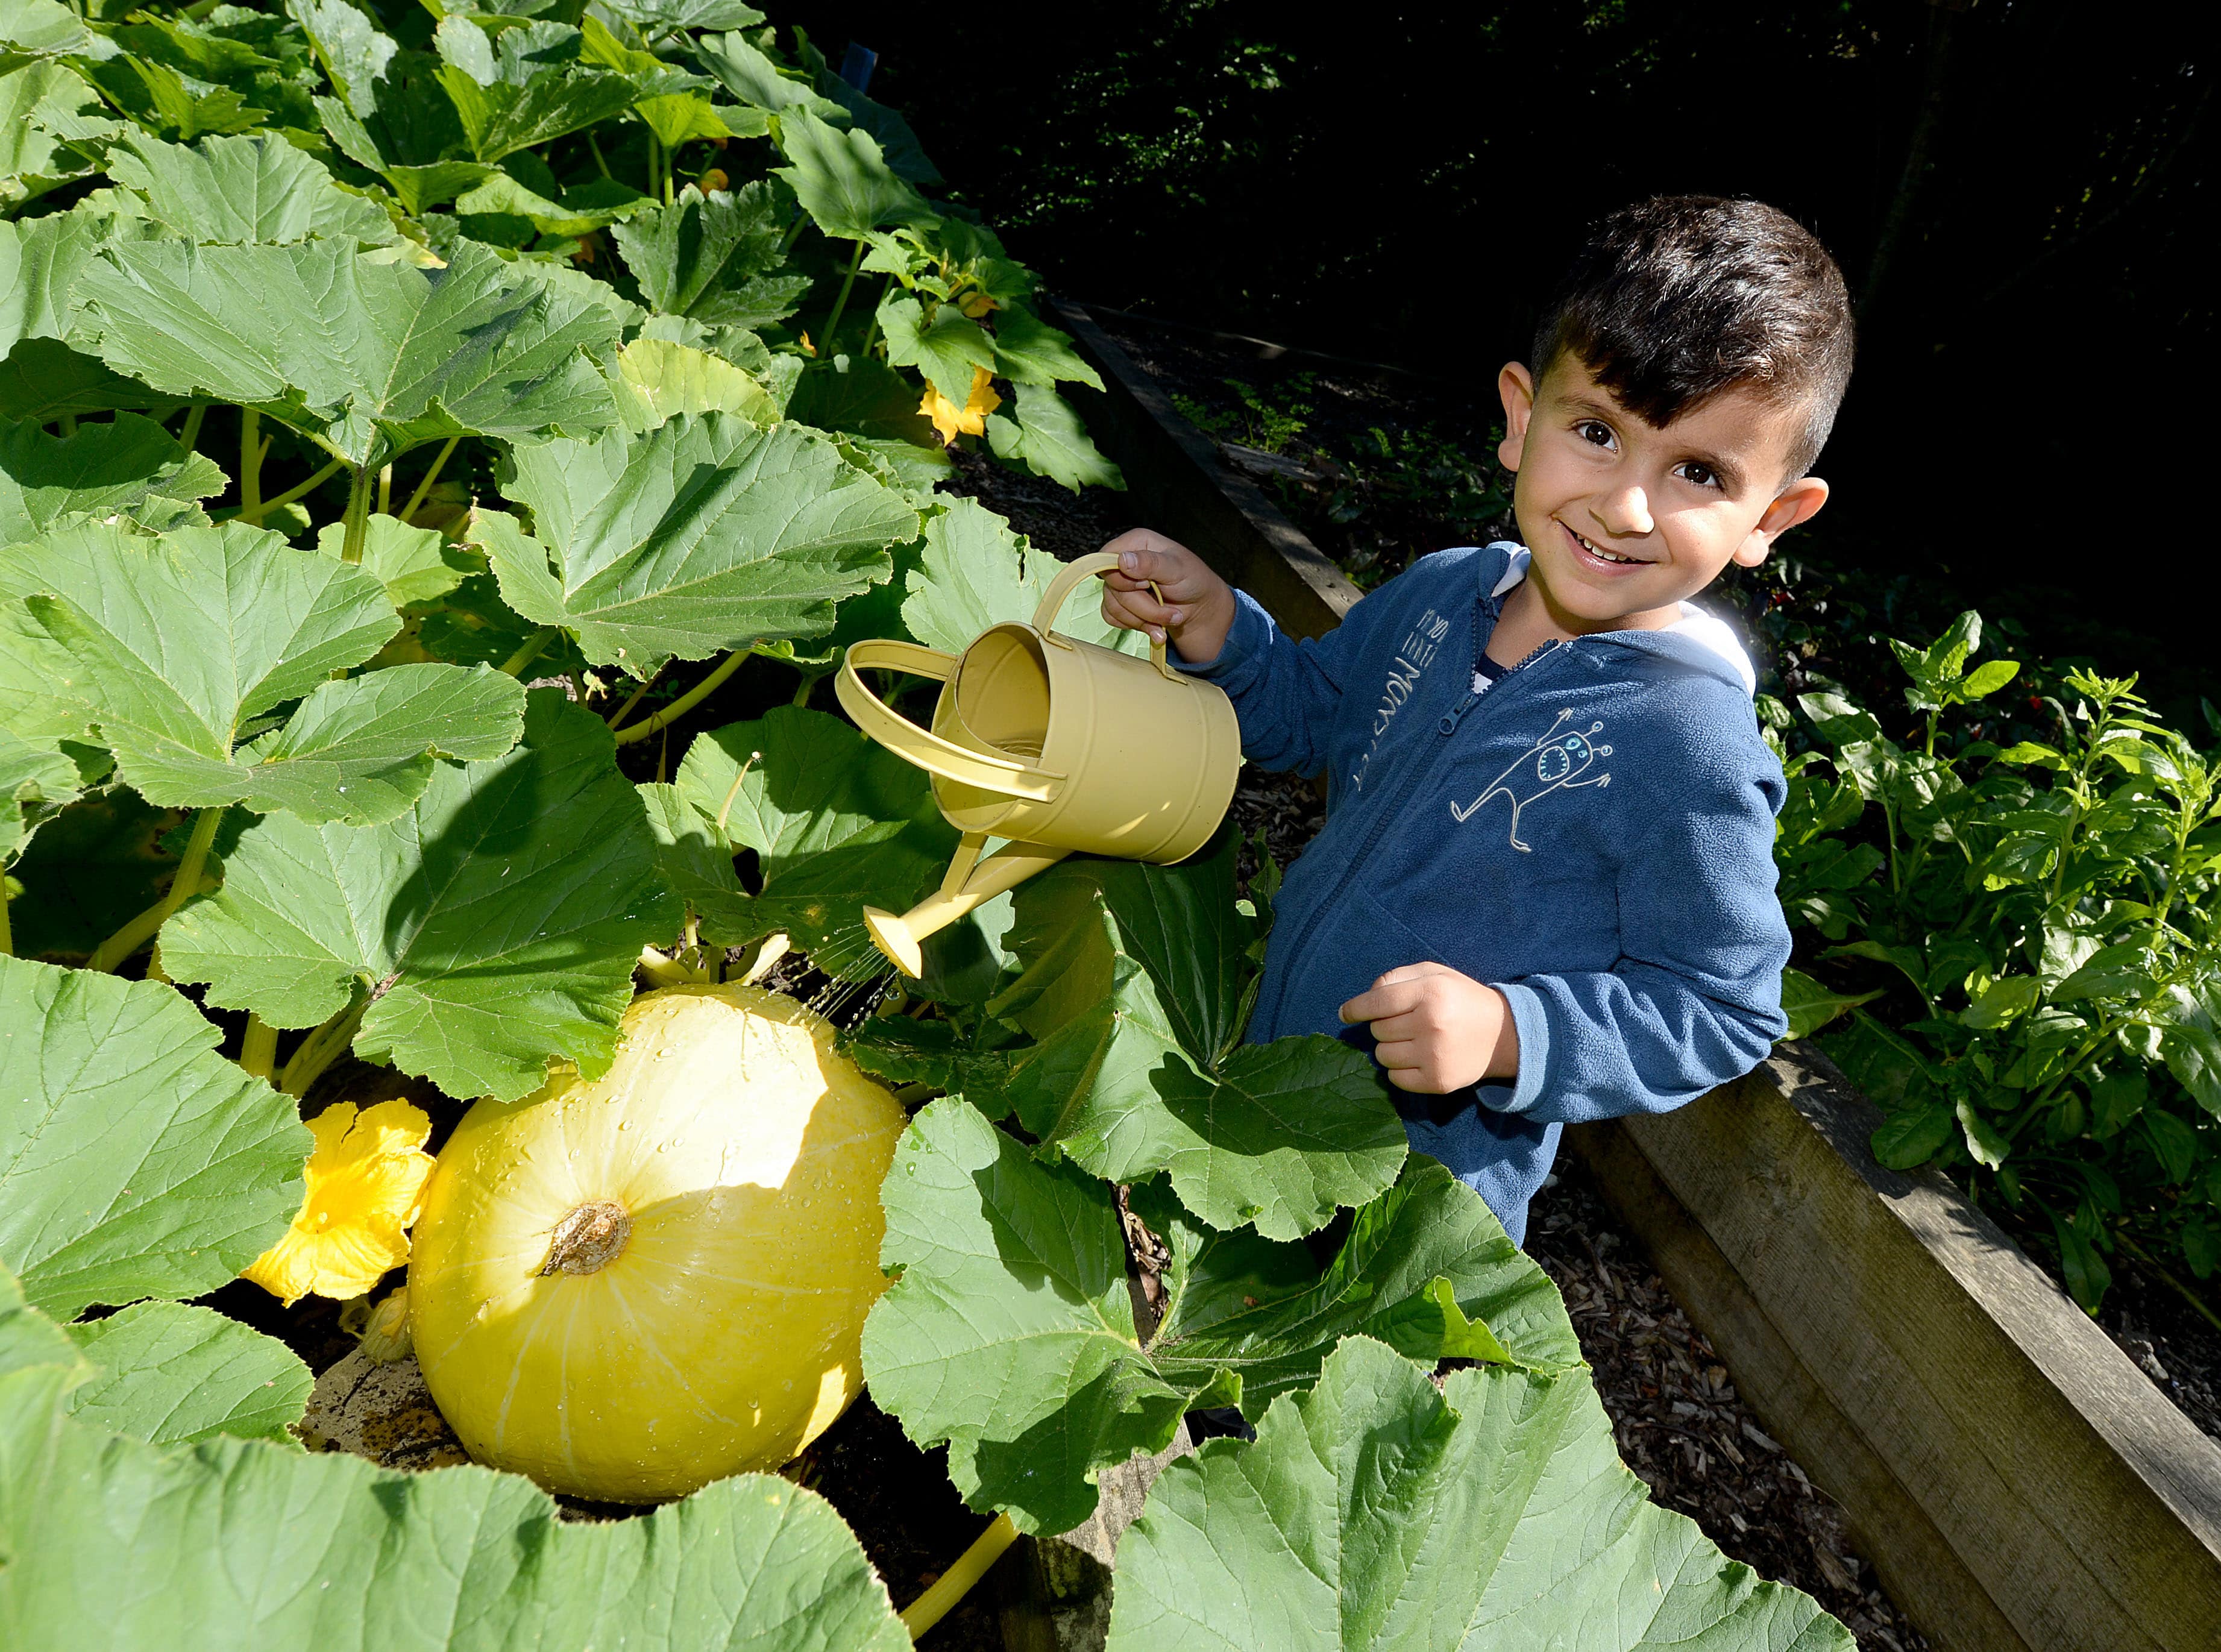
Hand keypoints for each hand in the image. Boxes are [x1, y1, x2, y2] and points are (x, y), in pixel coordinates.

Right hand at [1095, 529, 1237, 665]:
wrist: (1199, 607)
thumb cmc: (1193, 581)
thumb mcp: (1177, 569)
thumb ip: (1150, 563)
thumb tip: (1123, 560)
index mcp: (1137, 542)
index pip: (1107, 556)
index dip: (1122, 576)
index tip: (1147, 584)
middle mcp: (1125, 561)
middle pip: (1112, 587)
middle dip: (1143, 606)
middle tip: (1170, 610)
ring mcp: (1121, 584)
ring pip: (1113, 606)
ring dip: (1144, 619)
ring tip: (1169, 618)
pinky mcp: (1121, 604)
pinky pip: (1112, 618)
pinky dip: (1136, 625)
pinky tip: (1155, 626)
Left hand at [1339, 963, 1520, 1093]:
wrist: (1503, 1034)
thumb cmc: (1461, 999)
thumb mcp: (1434, 974)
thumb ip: (1396, 978)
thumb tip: (1363, 1000)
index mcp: (1430, 992)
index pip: (1376, 1002)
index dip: (1355, 1008)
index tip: (1345, 1013)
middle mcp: (1431, 1024)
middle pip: (1377, 1030)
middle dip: (1384, 1025)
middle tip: (1407, 1022)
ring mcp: (1434, 1055)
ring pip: (1382, 1056)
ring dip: (1390, 1048)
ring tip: (1413, 1040)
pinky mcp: (1438, 1081)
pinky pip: (1395, 1079)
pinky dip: (1400, 1070)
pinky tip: (1418, 1059)